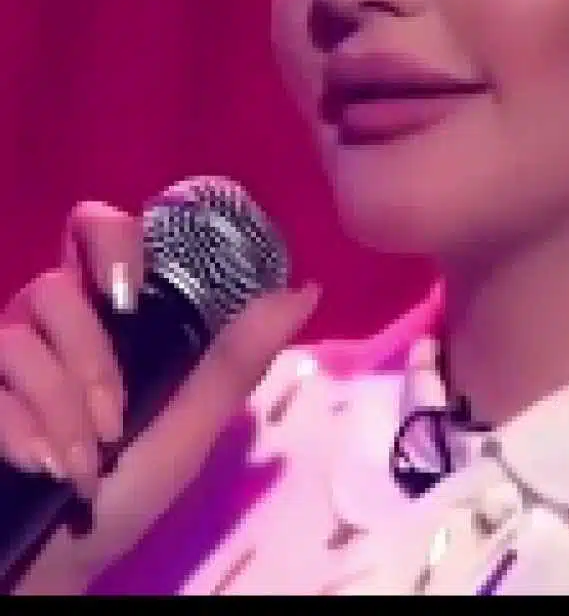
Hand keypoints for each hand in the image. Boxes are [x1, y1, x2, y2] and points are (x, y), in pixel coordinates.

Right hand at [0, 201, 318, 594]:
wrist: (54, 567)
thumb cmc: (126, 492)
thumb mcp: (189, 427)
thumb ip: (236, 360)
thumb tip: (306, 289)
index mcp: (108, 318)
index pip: (98, 233)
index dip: (109, 239)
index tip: (130, 292)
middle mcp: (50, 326)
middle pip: (54, 286)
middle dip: (89, 355)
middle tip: (114, 416)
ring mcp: (2, 359)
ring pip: (18, 336)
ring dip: (60, 408)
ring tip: (85, 465)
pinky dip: (19, 430)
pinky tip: (45, 469)